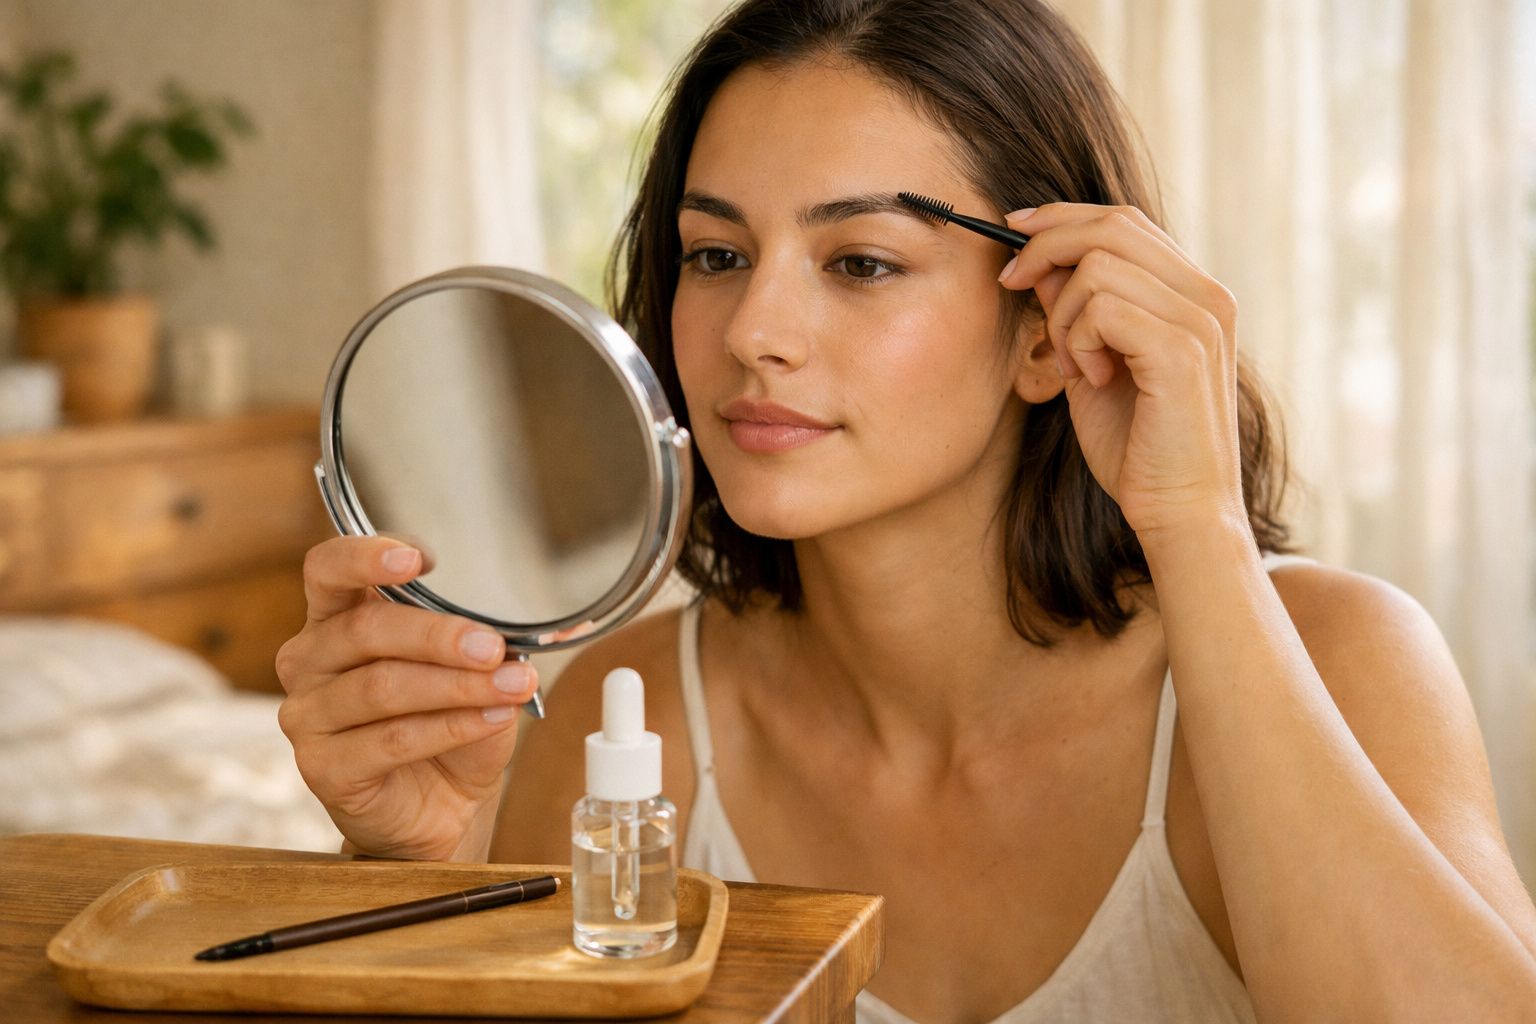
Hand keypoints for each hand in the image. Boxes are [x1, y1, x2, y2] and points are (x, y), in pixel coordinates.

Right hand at [275, 535, 539, 859]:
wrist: (440, 810)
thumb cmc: (448, 731)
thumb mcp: (471, 676)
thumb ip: (476, 650)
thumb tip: (505, 644)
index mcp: (336, 619)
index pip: (327, 569)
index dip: (366, 556)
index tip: (420, 560)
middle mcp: (309, 661)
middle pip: (363, 629)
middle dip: (438, 635)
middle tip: (492, 647)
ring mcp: (308, 716)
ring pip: (381, 686)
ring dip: (456, 685)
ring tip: (511, 687)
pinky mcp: (321, 767)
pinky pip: (391, 739)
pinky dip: (449, 727)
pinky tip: (490, 719)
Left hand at [997, 203, 1246, 537]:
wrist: (1178, 511)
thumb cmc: (1136, 449)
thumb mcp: (1091, 365)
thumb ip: (1074, 312)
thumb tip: (1038, 263)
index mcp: (1193, 294)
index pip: (1124, 221)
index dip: (1061, 217)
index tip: (1012, 231)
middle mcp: (1207, 296)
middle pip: (1111, 224)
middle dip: (1045, 246)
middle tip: (1010, 283)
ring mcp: (1200, 319)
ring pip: (1097, 268)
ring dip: (1063, 317)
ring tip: (1076, 365)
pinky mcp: (1181, 349)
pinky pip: (1101, 309)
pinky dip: (1078, 341)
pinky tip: (1092, 379)